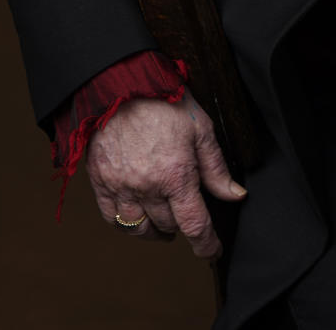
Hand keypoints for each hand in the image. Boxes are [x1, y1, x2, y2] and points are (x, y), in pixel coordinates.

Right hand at [85, 94, 246, 258]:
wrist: (121, 84)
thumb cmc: (164, 101)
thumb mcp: (201, 128)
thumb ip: (216, 167)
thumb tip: (235, 195)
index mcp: (176, 175)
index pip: (194, 225)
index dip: (206, 244)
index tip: (212, 251)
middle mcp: (147, 187)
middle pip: (168, 226)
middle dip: (182, 224)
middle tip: (187, 211)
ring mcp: (121, 187)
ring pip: (140, 228)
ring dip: (156, 230)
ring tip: (164, 222)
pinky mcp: (100, 182)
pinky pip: (113, 219)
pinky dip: (126, 224)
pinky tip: (136, 216)